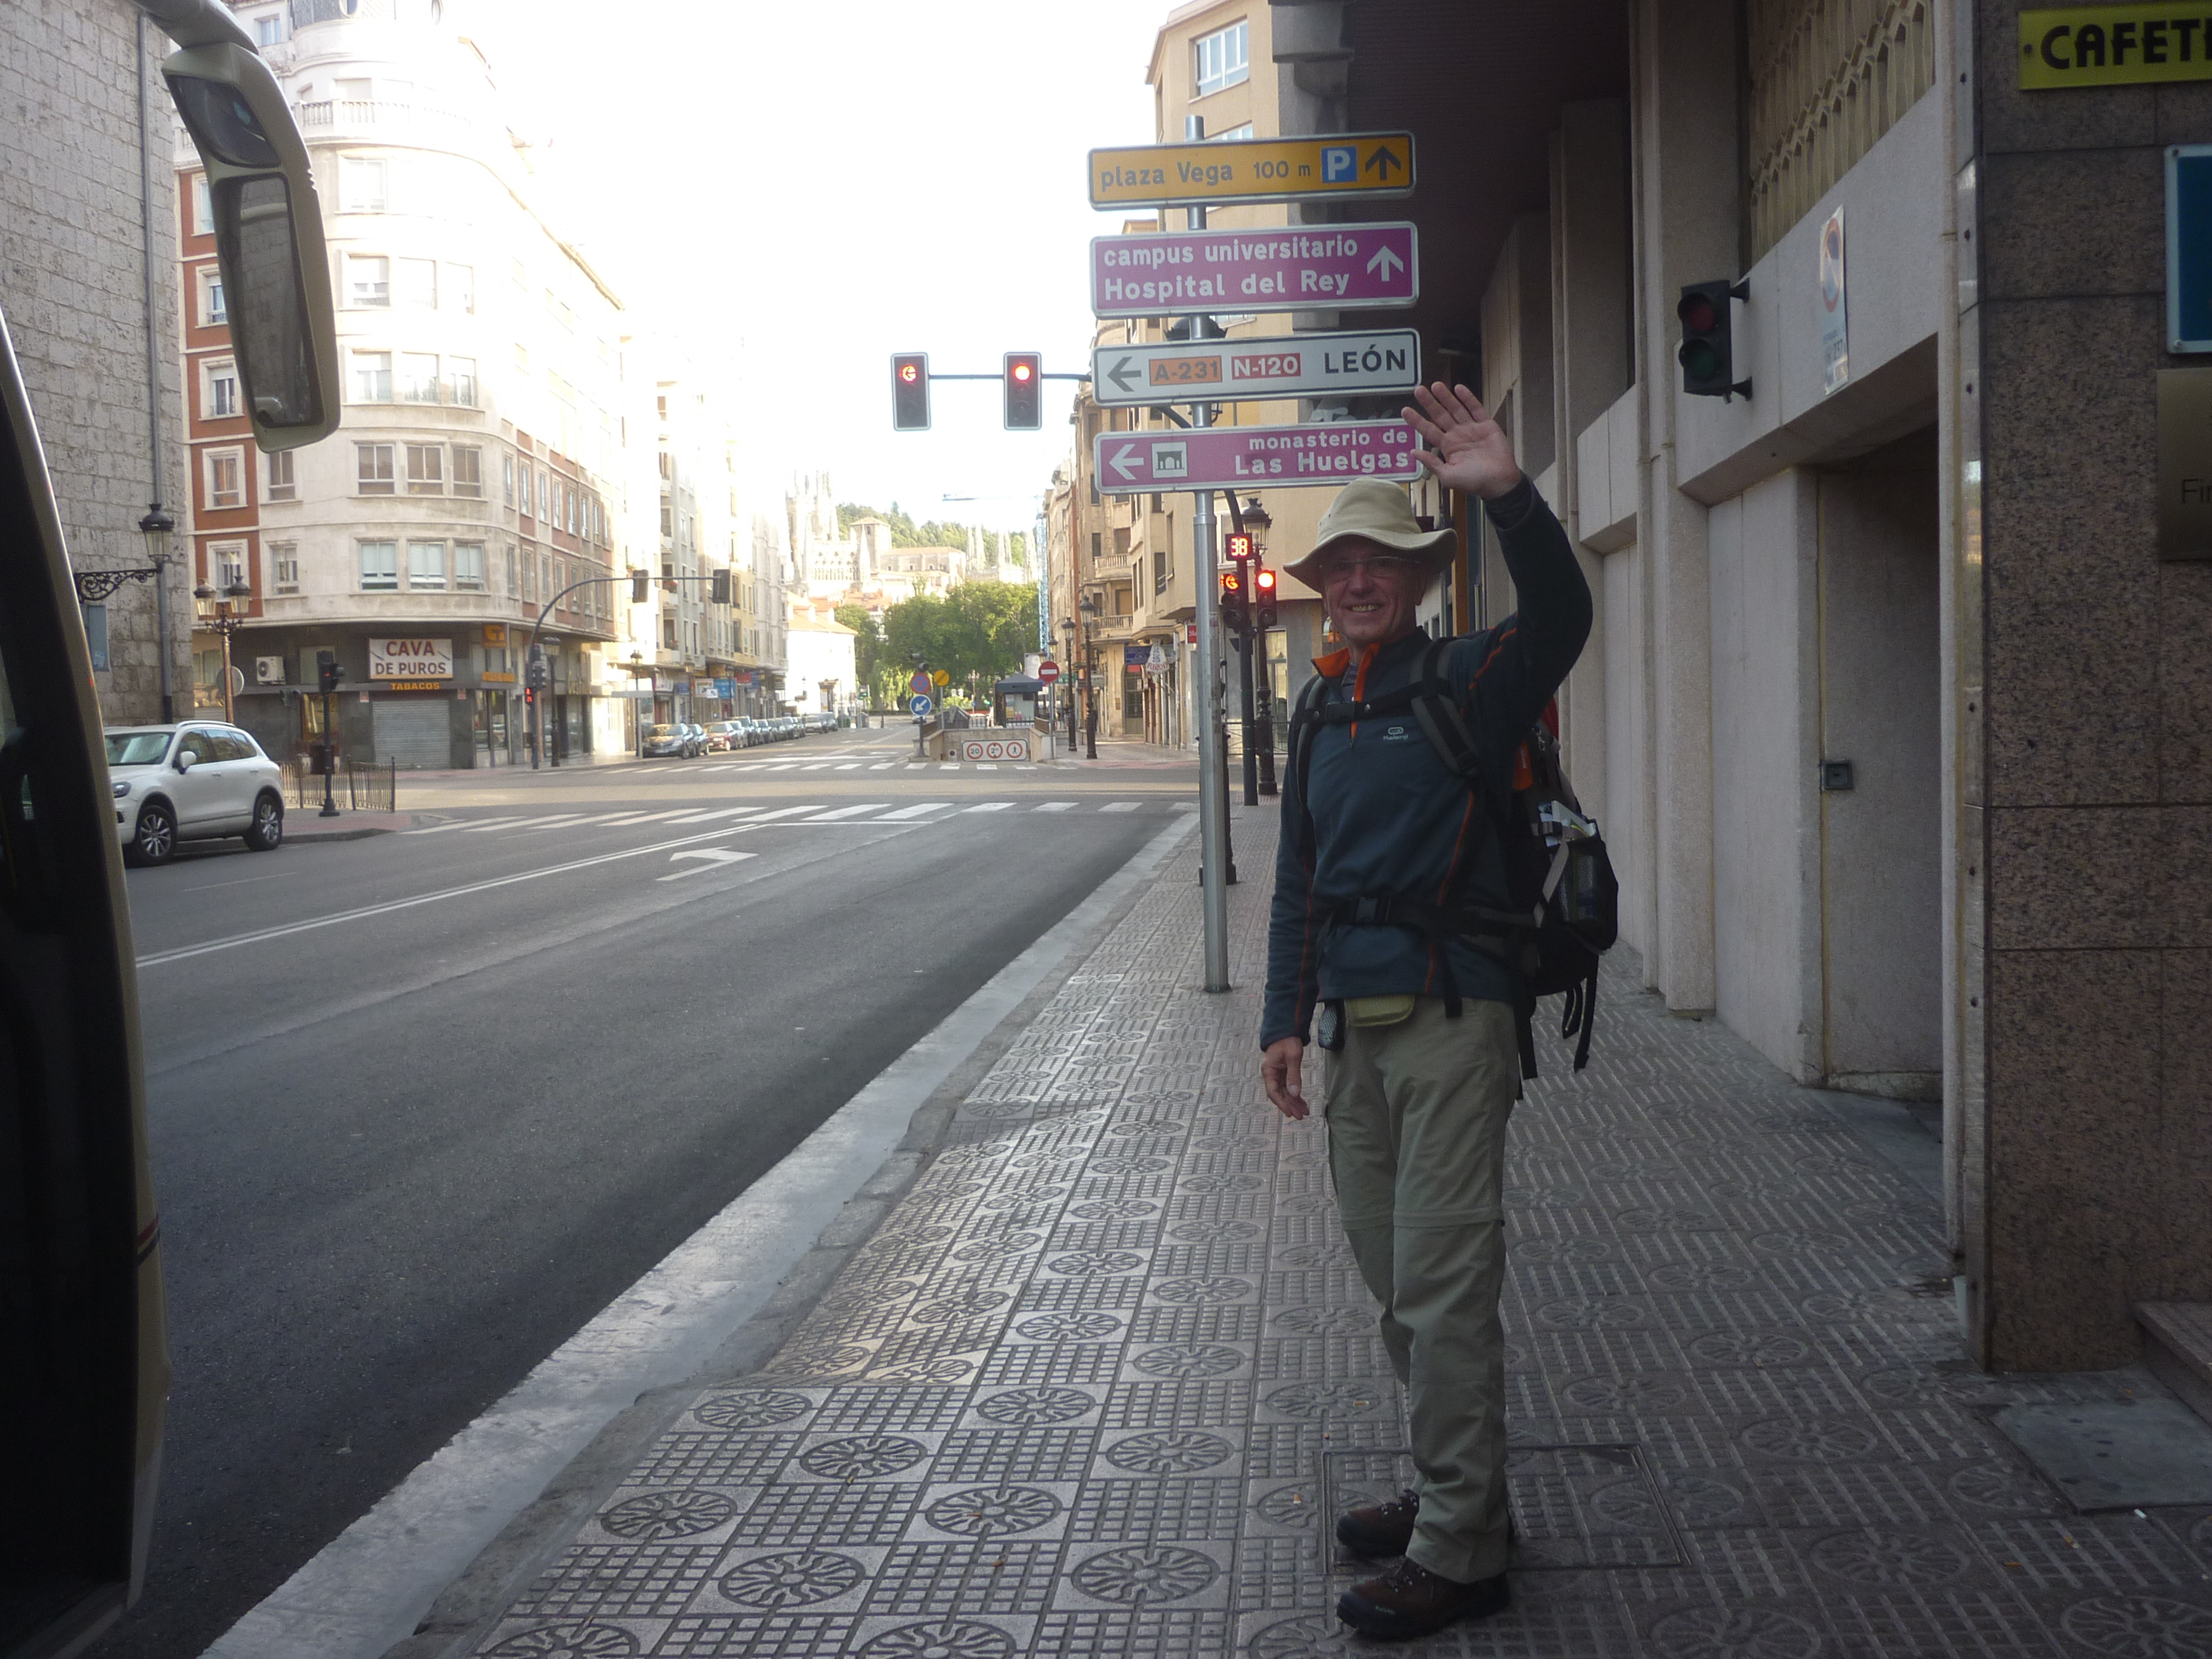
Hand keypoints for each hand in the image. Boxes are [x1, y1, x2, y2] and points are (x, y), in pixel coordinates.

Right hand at [1261, 1037, 1308, 1119]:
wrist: (1287, 1029)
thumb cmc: (1288, 1040)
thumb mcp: (1292, 1056)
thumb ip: (1293, 1075)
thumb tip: (1294, 1093)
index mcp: (1269, 1070)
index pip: (1273, 1092)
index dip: (1281, 1103)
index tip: (1290, 1112)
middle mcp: (1271, 1074)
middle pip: (1280, 1095)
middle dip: (1290, 1105)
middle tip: (1301, 1116)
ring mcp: (1277, 1074)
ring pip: (1285, 1093)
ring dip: (1294, 1102)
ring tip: (1304, 1112)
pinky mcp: (1284, 1073)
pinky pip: (1289, 1087)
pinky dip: (1296, 1095)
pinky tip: (1302, 1102)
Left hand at [1403, 382, 1522, 500]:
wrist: (1500, 481)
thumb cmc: (1475, 482)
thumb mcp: (1448, 477)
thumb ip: (1431, 463)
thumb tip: (1414, 452)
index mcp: (1448, 447)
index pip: (1428, 430)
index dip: (1417, 420)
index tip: (1405, 410)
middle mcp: (1458, 435)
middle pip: (1440, 415)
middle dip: (1429, 403)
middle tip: (1418, 390)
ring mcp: (1472, 428)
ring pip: (1456, 409)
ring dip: (1446, 397)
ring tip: (1435, 385)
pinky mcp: (1487, 425)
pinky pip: (1476, 408)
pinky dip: (1468, 398)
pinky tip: (1459, 389)